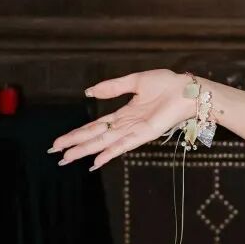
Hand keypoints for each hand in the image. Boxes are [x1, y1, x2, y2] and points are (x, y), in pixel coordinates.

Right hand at [49, 69, 191, 171]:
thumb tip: (89, 92)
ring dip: (86, 150)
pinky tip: (96, 161)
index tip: (60, 141)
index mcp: (125, 114)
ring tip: (67, 158)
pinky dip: (110, 152)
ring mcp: (135, 131)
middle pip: (96, 137)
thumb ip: (112, 87)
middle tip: (56, 154)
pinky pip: (124, 145)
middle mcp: (127, 125)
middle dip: (75, 145)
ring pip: (104, 143)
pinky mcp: (145, 134)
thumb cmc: (168, 84)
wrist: (188, 90)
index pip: (96, 126)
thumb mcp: (134, 82)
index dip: (78, 133)